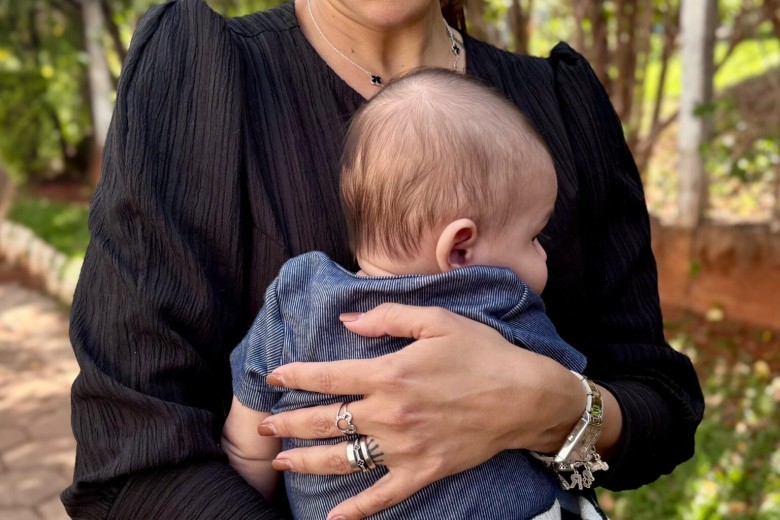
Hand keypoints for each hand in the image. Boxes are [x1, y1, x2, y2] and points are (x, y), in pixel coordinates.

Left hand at [259, 303, 583, 519]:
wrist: (525, 397)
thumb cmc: (482, 354)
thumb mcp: (437, 321)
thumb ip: (388, 318)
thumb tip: (347, 321)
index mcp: (389, 374)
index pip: (328, 377)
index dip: (295, 376)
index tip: (274, 377)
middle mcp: (388, 414)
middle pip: (326, 421)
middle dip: (289, 422)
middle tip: (265, 425)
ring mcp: (403, 447)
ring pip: (343, 459)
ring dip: (307, 461)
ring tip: (281, 462)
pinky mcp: (422, 471)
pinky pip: (382, 495)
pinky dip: (357, 510)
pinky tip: (333, 518)